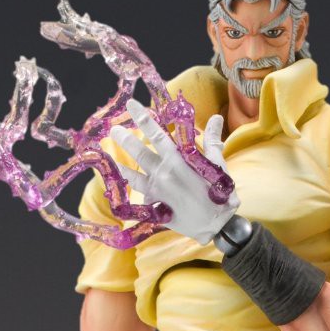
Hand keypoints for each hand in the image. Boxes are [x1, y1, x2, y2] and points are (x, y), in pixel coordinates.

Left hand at [114, 99, 238, 244]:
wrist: (216, 225)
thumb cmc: (219, 193)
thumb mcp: (217, 164)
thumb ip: (212, 140)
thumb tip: (216, 117)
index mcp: (179, 160)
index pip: (157, 134)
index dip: (143, 119)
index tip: (131, 105)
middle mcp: (164, 174)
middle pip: (140, 153)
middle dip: (125, 139)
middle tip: (114, 129)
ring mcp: (158, 192)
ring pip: (134, 176)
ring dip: (122, 165)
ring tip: (110, 156)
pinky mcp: (156, 208)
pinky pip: (140, 197)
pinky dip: (134, 192)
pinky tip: (126, 184)